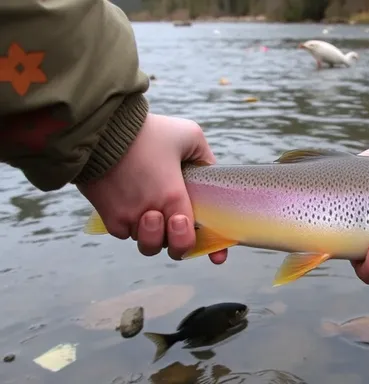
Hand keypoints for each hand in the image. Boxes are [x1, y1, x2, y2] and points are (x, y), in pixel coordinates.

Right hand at [77, 113, 227, 264]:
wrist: (98, 127)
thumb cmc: (145, 130)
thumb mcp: (188, 134)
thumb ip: (204, 157)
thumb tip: (211, 172)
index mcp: (173, 197)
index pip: (191, 238)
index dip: (209, 249)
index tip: (218, 257)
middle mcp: (149, 213)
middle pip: (166, 247)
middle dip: (175, 242)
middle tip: (176, 222)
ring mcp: (125, 216)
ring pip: (144, 240)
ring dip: (152, 232)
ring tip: (151, 211)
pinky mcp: (106, 214)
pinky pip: (123, 231)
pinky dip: (132, 224)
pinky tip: (135, 205)